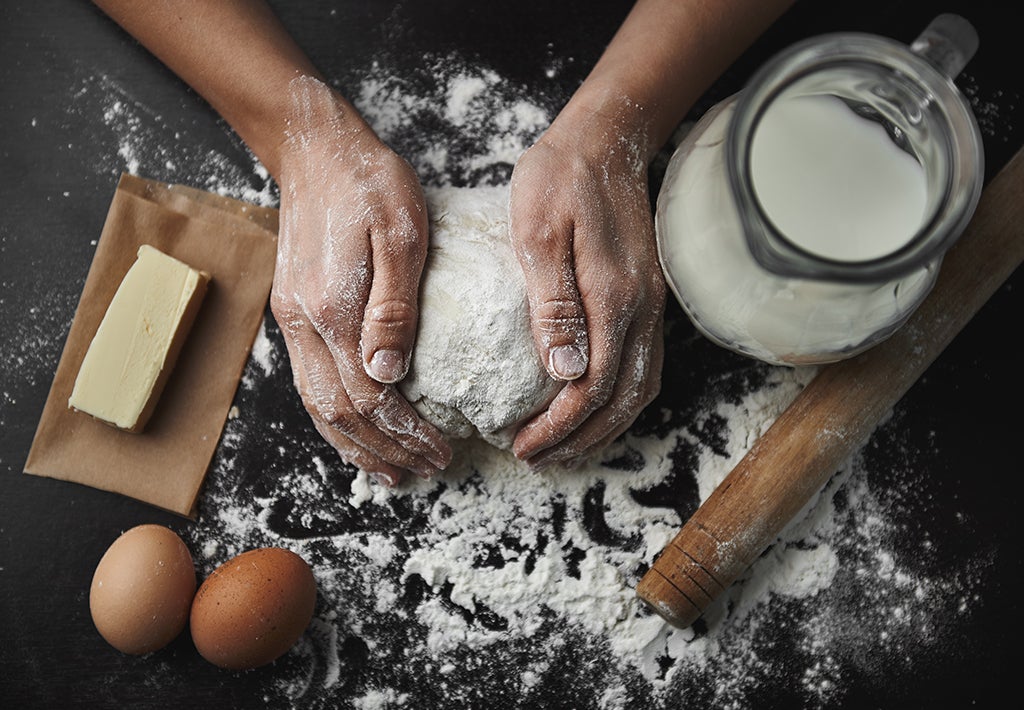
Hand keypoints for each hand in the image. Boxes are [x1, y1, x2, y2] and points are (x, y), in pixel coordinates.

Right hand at [270, 77, 450, 484]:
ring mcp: (291, 320)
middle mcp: (303, 324)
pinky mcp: (291, 311)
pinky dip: (332, 418)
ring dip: (353, 445)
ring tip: (388, 472)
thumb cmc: (370, 185)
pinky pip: (308, 382)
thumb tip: (389, 376)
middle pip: (340, 413)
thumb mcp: (401, 234)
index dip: (405, 433)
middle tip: (424, 472)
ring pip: (317, 405)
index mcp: (333, 308)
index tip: (442, 453)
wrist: (315, 151)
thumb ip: (393, 307)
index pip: (370, 397)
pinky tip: (353, 429)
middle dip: (384, 450)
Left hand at [508, 100, 665, 468]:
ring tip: (562, 447)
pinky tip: (591, 406)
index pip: (592, 388)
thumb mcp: (538, 232)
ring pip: (639, 390)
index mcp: (613, 297)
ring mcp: (650, 305)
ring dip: (603, 428)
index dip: (558, 427)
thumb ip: (552, 303)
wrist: (606, 139)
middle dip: (579, 440)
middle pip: (621, 401)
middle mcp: (641, 310)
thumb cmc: (560, 179)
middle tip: (537, 458)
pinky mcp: (647, 297)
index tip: (521, 446)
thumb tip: (564, 373)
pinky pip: (643, 366)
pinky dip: (619, 401)